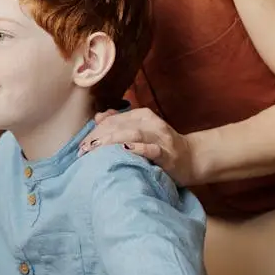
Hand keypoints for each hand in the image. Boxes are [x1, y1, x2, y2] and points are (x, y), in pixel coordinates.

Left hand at [79, 107, 198, 184]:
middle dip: (99, 137)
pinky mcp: (167, 154)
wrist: (193, 159)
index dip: (95, 131)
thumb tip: (98, 117)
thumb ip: (121, 124)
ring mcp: (160, 138)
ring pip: (133, 134)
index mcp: (143, 116)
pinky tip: (124, 151)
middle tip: (83, 150)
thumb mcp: (141, 131)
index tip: (81, 145)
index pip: (113, 119)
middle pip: (120, 125)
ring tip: (95, 149)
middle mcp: (151, 123)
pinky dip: (137, 149)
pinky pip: (151, 149)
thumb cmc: (161, 147)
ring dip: (111, 141)